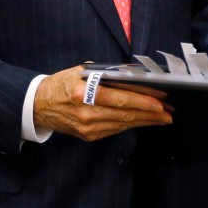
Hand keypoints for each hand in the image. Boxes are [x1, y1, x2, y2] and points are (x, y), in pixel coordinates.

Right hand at [32, 65, 172, 140]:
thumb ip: (105, 74)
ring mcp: (88, 127)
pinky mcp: (89, 136)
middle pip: (125, 114)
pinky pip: (115, 130)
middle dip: (150, 113)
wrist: (39, 105)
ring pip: (123, 124)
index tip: (160, 100)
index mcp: (83, 93)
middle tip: (169, 111)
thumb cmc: (61, 84)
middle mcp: (86, 112)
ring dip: (145, 121)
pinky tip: (142, 121)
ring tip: (162, 118)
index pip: (119, 98)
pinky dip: (130, 125)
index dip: (142, 100)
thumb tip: (133, 75)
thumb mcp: (80, 71)